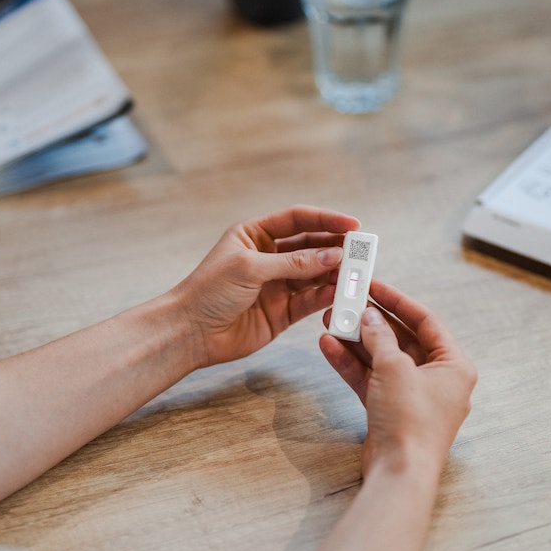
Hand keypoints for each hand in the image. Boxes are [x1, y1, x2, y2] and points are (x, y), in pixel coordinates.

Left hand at [171, 205, 359, 368]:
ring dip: (334, 273)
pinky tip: (336, 293)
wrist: (190, 332)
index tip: (353, 223)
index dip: (326, 219)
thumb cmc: (209, 290)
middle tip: (360, 251)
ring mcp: (277, 284)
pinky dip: (324, 296)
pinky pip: (310, 300)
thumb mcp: (250, 268)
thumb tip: (333, 255)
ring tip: (353, 274)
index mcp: (255, 235)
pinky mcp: (282, 312)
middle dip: (336, 247)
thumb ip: (294, 262)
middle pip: (311, 246)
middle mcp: (269, 257)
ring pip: (315, 274)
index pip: (297, 220)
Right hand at [319, 280, 477, 476]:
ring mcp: (412, 395)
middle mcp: (437, 379)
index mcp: (454, 365)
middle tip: (348, 302)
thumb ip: (379, 337)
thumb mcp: (394, 368)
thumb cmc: (411, 422)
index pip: (425, 321)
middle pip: (401, 338)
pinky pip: (371, 378)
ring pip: (382, 358)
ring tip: (332, 320)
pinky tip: (329, 346)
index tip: (374, 285)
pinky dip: (352, 364)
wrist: (399, 472)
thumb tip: (369, 316)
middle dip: (371, 321)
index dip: (397, 300)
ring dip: (356, 341)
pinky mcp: (391, 410)